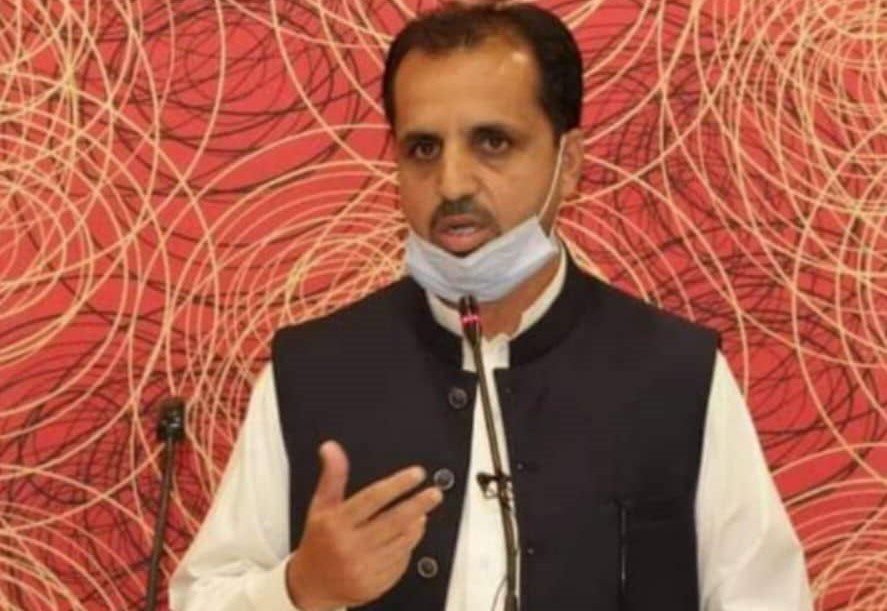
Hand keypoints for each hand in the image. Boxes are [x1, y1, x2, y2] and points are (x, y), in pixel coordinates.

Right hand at [285, 441, 443, 610]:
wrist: (311, 585)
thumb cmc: (318, 541)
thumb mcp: (320, 506)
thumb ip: (332, 476)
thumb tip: (331, 447)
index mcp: (336, 524)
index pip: (372, 499)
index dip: (397, 484)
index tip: (417, 474)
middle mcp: (350, 546)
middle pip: (393, 521)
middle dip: (418, 504)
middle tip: (434, 493)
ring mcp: (364, 568)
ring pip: (402, 542)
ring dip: (415, 525)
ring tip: (421, 512)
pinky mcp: (375, 585)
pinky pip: (401, 561)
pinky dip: (408, 546)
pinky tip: (408, 535)